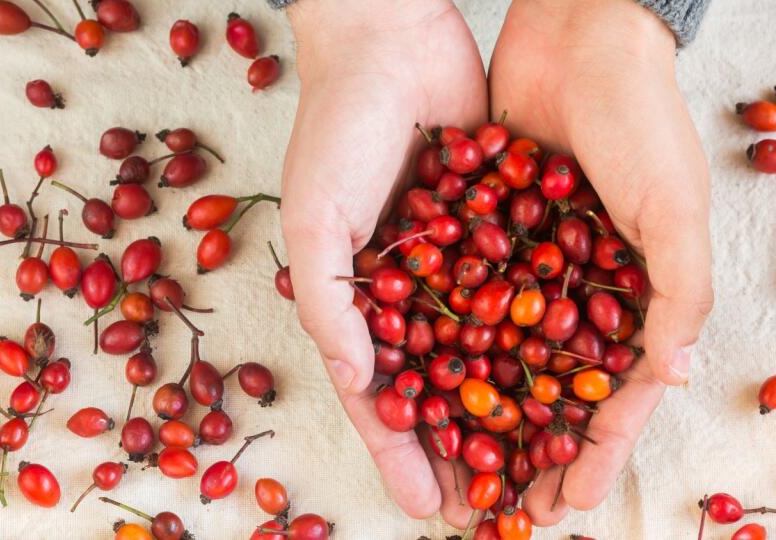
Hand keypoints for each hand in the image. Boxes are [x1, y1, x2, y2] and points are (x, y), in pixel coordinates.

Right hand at [279, 0, 487, 521]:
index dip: (400, 453)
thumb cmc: (336, 130)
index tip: (429, 503)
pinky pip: (515, 293)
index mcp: (352, 300)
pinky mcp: (491, 232)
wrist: (391, 42)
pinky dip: (534, 339)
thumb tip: (355, 381)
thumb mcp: (315, 217)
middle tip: (488, 506)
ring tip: (533, 463)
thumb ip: (331, 302)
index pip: (377, 394)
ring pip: (480, 353)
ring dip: (502, 409)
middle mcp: (401, 293)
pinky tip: (563, 378)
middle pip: (435, 387)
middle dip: (458, 449)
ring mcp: (448, 266)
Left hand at [487, 0, 713, 525]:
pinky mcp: (485, 232)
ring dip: (478, 409)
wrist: (575, 37)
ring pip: (498, 354)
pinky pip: (461, 297)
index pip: (614, 396)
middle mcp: (579, 287)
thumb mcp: (671, 205)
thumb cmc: (639, 118)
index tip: (568, 507)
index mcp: (634, 293)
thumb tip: (672, 374)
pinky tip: (418, 380)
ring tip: (449, 461)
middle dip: (526, 448)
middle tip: (496, 506)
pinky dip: (443, 339)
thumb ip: (678, 289)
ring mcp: (529, 262)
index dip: (595, 454)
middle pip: (548, 388)